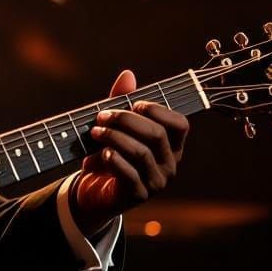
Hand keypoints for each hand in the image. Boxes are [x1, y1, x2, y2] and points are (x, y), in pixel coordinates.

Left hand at [71, 69, 189, 235]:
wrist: (91, 190)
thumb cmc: (108, 153)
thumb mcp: (114, 126)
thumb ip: (121, 101)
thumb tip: (128, 74)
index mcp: (170, 144)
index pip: (180, 124)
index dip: (158, 110)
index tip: (134, 103)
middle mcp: (169, 163)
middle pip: (156, 134)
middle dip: (126, 120)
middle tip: (101, 116)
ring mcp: (156, 181)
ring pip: (141, 153)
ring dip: (114, 137)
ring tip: (94, 132)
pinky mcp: (139, 195)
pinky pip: (129, 174)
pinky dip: (113, 160)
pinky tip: (100, 153)